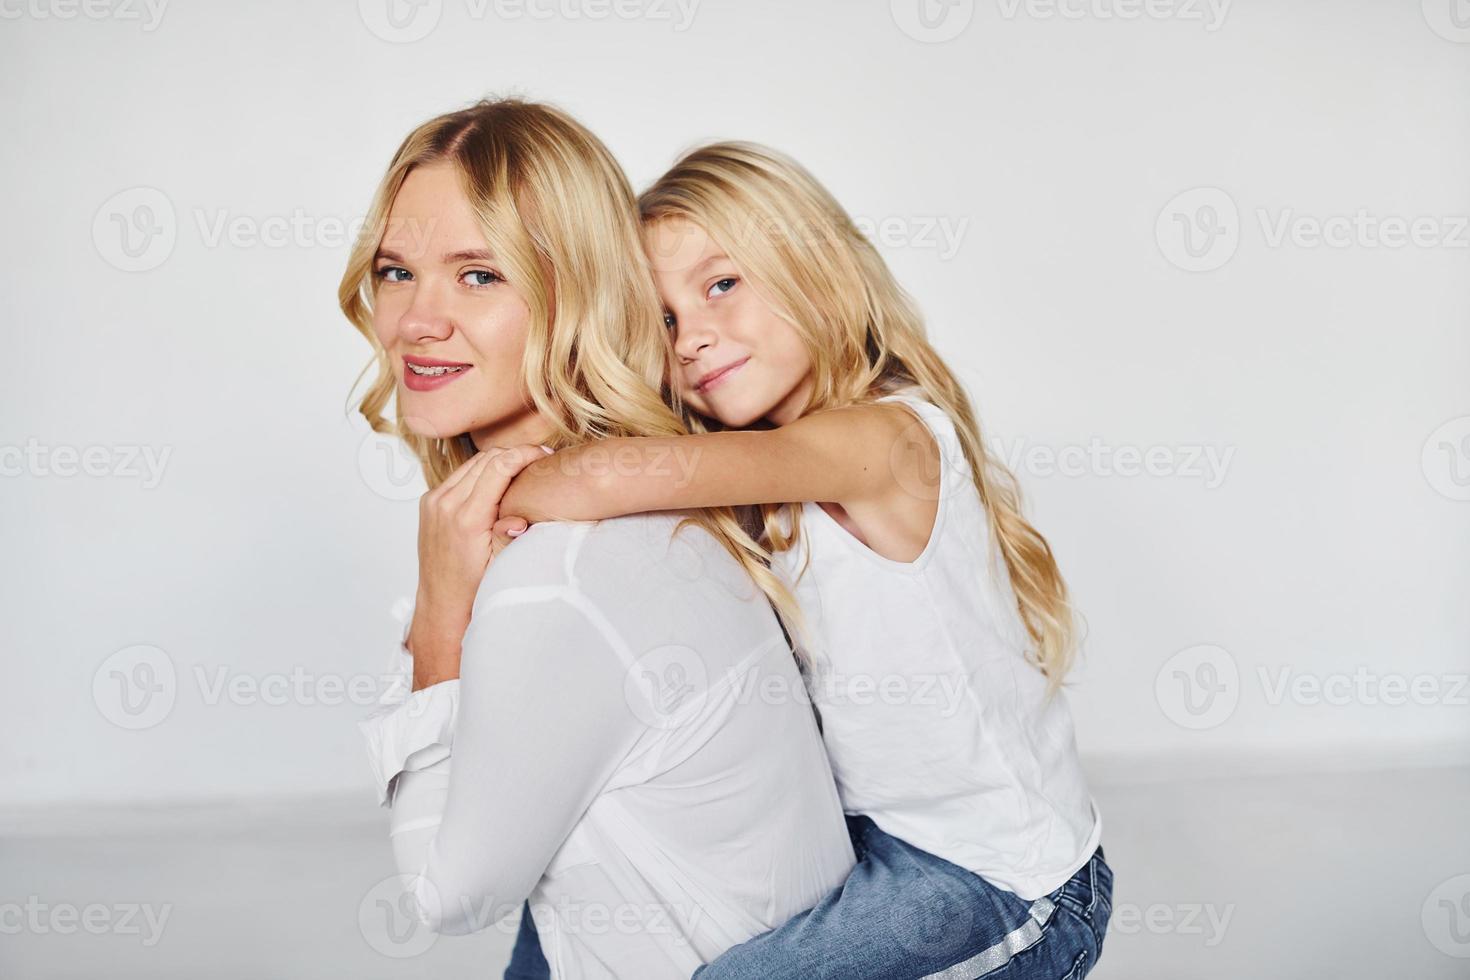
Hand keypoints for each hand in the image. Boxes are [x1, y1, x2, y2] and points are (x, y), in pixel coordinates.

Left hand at [408, 444, 552, 689]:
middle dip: (515, 454)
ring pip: (472, 463)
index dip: (525, 454)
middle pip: (486, 459)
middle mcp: (446, 504)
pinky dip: (480, 472)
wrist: (441, 603)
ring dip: (498, 461)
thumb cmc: (473, 589)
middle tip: (539, 460)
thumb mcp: (499, 564)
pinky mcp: (429, 501)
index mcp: (466, 519)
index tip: (544, 455)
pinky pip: (459, 475)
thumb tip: (521, 518)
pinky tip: (497, 482)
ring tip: (522, 468)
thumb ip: (508, 536)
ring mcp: (434, 501)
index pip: (499, 467)